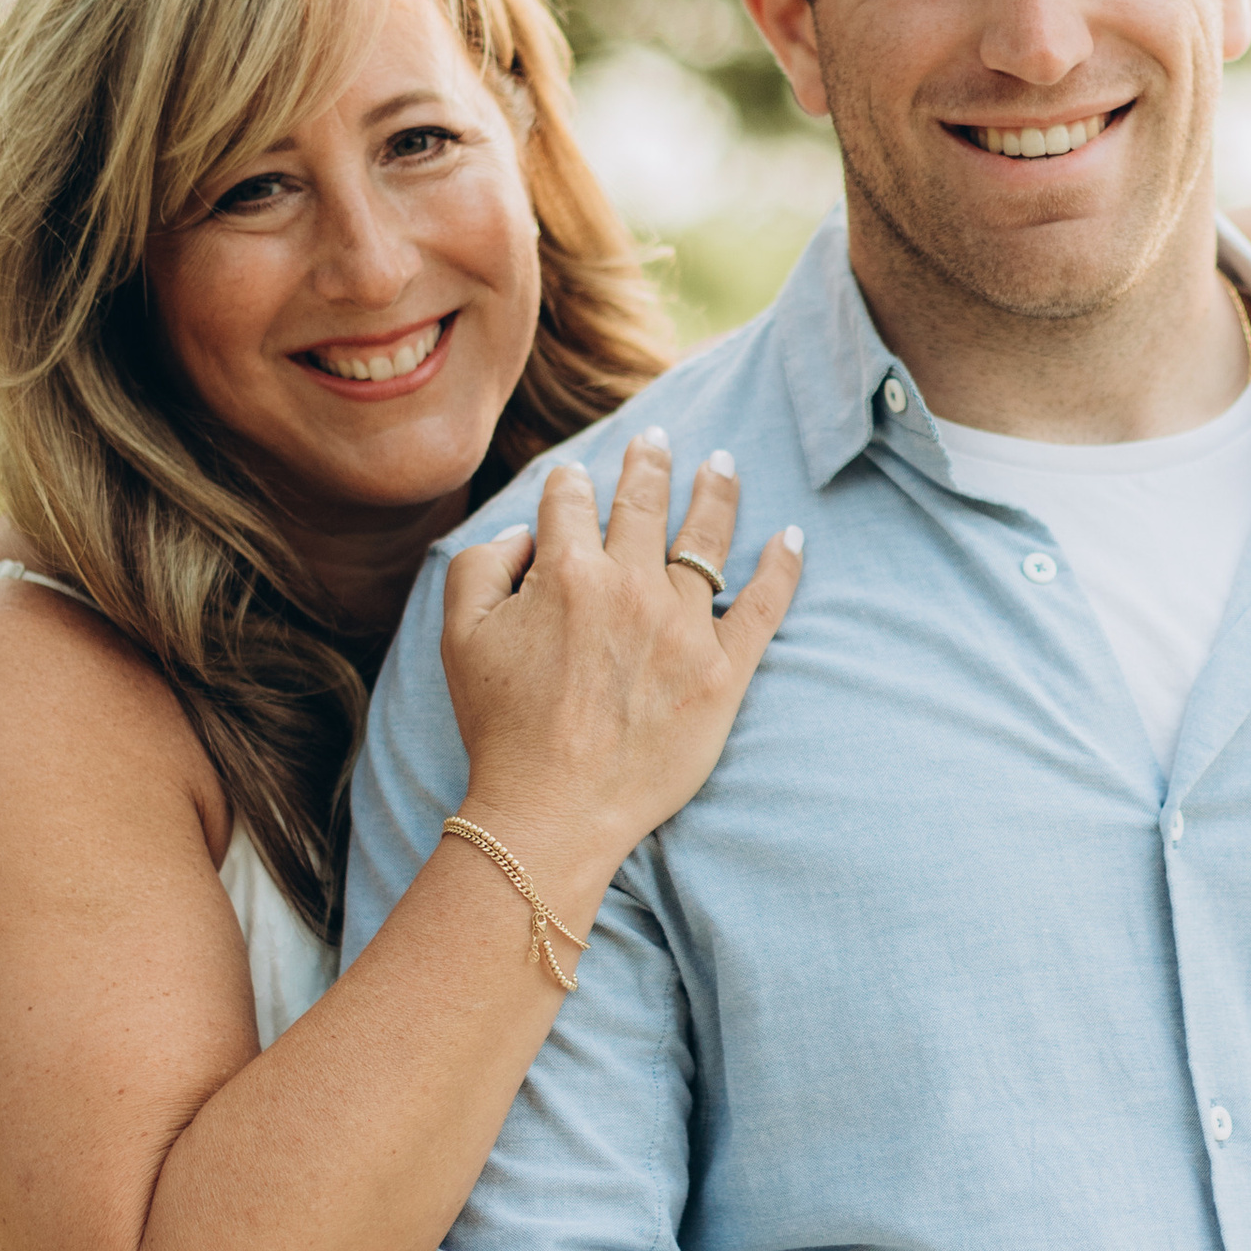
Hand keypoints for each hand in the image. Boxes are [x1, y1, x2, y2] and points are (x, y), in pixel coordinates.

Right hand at [443, 431, 801, 880]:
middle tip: (658, 439)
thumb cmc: (501, 727)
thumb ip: (480, 564)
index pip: (572, 500)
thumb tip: (524, 530)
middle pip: (645, 502)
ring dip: (716, 492)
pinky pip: (763, 605)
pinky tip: (791, 536)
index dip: (570, 484)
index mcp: (566, 571)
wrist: (553, 811)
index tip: (575, 479)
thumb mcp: (459, 636)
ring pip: (707, 538)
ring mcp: (684, 627)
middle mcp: (631, 586)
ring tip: (722, 463)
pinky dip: (781, 566)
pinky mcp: (724, 671)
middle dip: (650, 463)